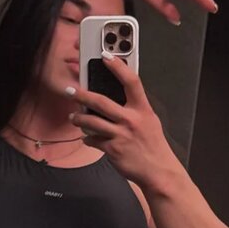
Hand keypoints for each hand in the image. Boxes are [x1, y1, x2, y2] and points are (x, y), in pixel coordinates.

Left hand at [67, 54, 180, 188]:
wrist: (158, 171)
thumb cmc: (153, 146)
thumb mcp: (149, 122)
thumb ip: (135, 110)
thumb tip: (117, 100)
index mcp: (142, 109)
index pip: (131, 82)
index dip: (118, 67)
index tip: (106, 56)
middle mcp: (131, 120)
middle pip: (101, 102)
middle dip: (82, 95)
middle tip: (70, 91)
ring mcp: (121, 135)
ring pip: (92, 122)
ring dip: (79, 119)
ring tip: (73, 118)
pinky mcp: (113, 150)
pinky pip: (94, 141)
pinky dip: (88, 139)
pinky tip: (86, 139)